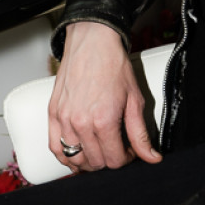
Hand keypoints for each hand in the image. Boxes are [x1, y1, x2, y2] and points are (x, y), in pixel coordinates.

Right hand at [49, 21, 162, 172]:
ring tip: (99, 149)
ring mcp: (64, 120)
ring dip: (89, 160)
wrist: (92, 42)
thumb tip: (152, 157)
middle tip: (117, 147)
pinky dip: (66, 156)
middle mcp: (81, 123)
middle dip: (110, 159)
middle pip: (96, 162)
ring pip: (74, 160)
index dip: (127, 159)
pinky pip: (55, 148)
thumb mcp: (135, 100)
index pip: (115, 160)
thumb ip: (141, 133)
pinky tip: (77, 153)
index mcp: (103, 121)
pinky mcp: (53, 114)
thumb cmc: (113, 66)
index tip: (130, 150)